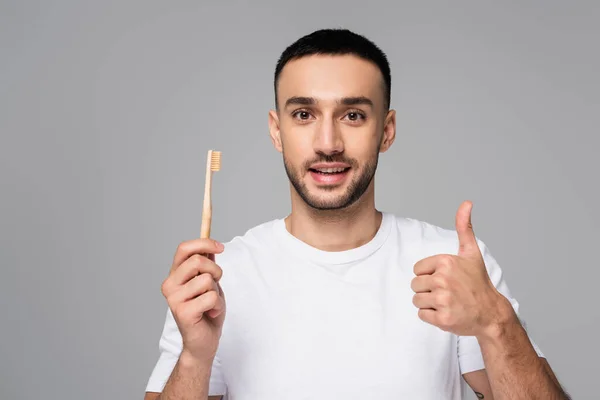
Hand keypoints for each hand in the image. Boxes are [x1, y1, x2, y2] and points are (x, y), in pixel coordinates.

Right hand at [161, 239, 226, 362]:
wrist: (203, 342)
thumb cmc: (206, 311)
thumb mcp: (209, 283)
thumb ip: (206, 266)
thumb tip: (211, 246)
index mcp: (174, 275)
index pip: (184, 248)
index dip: (204, 243)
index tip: (221, 247)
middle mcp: (169, 285)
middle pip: (197, 261)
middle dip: (215, 270)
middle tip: (216, 284)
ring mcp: (174, 299)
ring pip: (207, 280)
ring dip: (216, 292)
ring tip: (211, 304)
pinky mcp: (183, 312)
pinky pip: (211, 297)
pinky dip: (217, 305)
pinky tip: (210, 314)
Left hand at [411, 201, 510, 336]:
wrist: (491, 313)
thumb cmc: (478, 282)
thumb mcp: (471, 253)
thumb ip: (464, 227)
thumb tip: (467, 203)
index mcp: (445, 262)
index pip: (417, 270)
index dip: (429, 275)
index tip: (446, 279)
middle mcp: (443, 279)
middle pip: (415, 285)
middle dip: (428, 290)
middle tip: (447, 292)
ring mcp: (443, 300)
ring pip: (417, 300)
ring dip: (429, 304)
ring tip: (447, 302)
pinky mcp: (442, 318)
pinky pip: (422, 315)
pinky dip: (432, 317)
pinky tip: (447, 313)